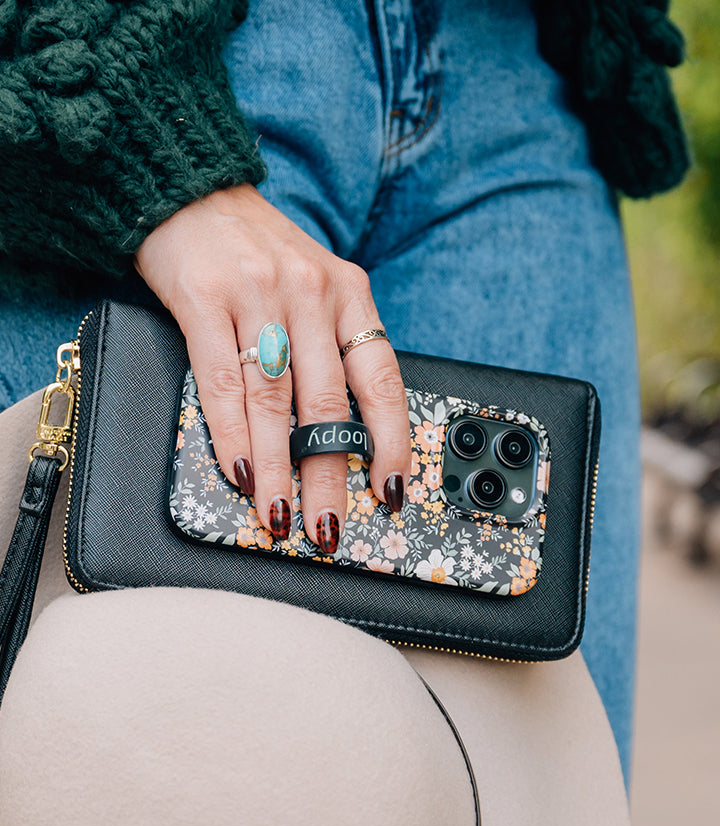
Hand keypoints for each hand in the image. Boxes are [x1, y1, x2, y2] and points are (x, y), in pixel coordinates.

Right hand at [135, 184, 410, 551]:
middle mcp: (311, 294)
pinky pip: (222, 382)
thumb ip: (333, 346)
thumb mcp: (317, 285)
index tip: (391, 490)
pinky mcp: (205, 300)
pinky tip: (240, 470)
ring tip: (279, 513)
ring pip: (274, 402)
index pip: (381, 380)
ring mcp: (258, 296)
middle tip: (328, 526)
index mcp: (349, 294)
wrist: (193, 191)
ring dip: (277, 468)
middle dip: (329, 475)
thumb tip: (341, 434)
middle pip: (327, 404)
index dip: (390, 442)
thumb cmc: (259, 251)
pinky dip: (232, 434)